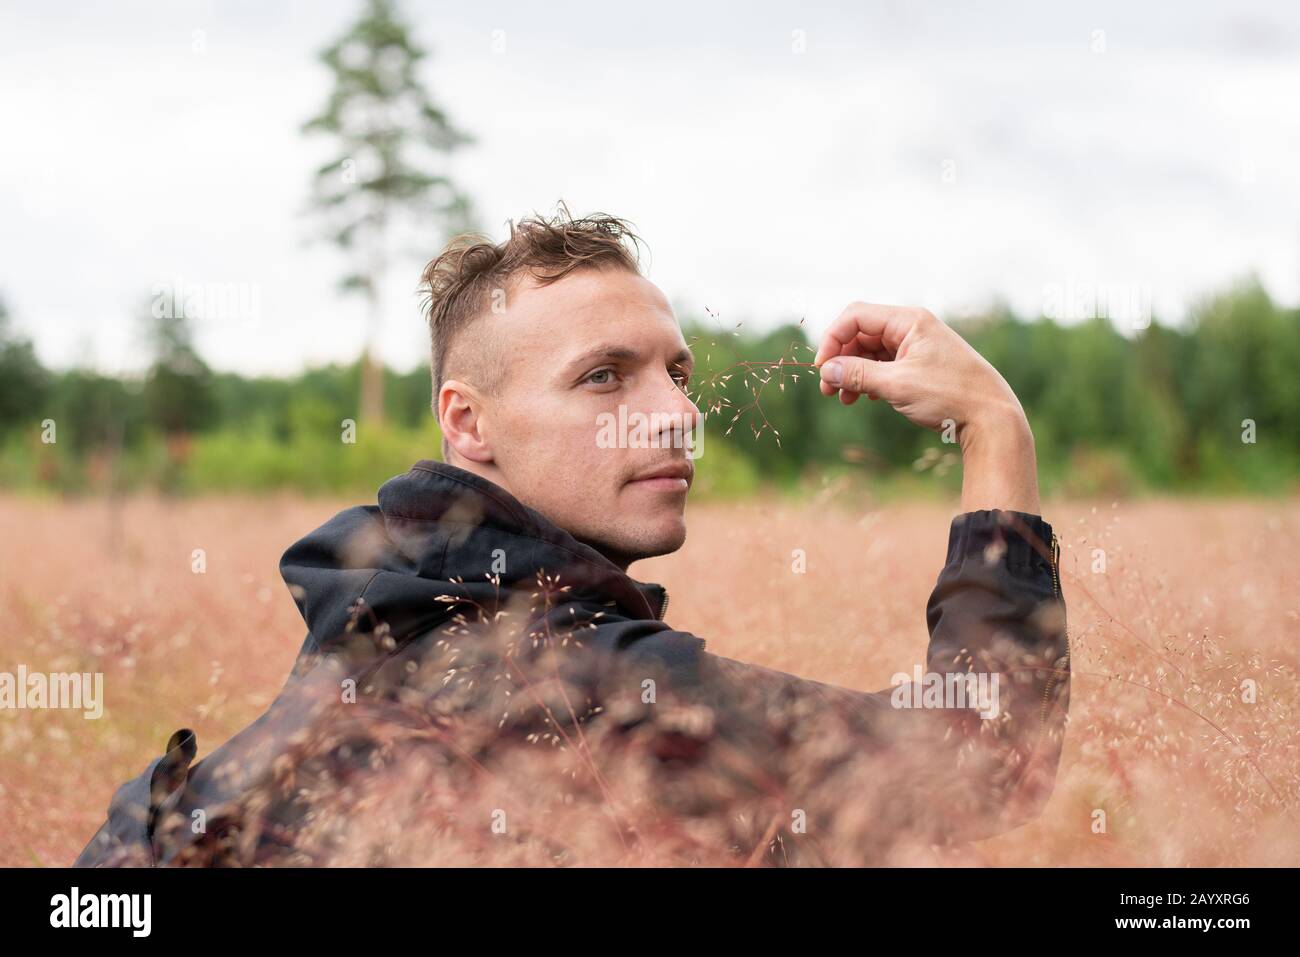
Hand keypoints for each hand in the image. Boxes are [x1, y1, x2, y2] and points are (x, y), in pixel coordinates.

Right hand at [814, 302, 1039, 512]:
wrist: (991, 417)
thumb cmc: (949, 395)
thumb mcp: (897, 385)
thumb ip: (857, 374)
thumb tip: (825, 370)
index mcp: (909, 320)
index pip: (856, 317)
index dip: (833, 339)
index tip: (822, 368)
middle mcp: (912, 328)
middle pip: (861, 334)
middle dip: (840, 359)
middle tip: (827, 389)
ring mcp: (916, 346)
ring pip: (870, 352)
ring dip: (852, 372)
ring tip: (843, 399)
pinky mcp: (919, 365)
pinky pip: (883, 365)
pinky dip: (868, 379)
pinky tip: (863, 398)